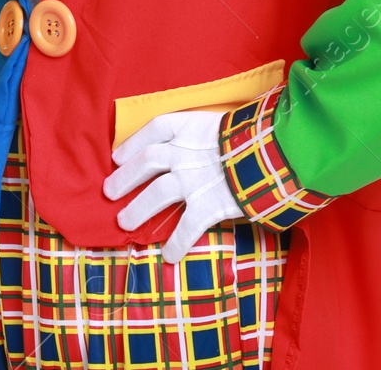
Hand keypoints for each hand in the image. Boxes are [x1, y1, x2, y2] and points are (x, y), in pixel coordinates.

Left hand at [102, 109, 242, 261]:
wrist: (272, 153)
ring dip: (137, 210)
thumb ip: (198, 136)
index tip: (117, 158)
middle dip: (124, 179)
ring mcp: (192, 180)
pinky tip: (169, 256)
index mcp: (187, 127)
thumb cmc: (248, 138)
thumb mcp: (218, 125)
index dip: (131, 144)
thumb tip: (184, 151)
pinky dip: (176, 243)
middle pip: (146, 162)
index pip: (152, 131)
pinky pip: (186, 228)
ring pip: (156, 194)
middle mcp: (183, 153)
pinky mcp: (207, 205)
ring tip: (123, 223)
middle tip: (108, 192)